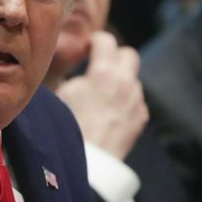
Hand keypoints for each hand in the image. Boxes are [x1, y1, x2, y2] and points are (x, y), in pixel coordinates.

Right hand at [55, 31, 148, 159]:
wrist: (87, 162)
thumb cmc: (68, 127)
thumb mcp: (60, 94)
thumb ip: (71, 74)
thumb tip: (73, 66)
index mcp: (104, 72)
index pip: (106, 40)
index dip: (94, 42)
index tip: (87, 50)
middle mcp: (125, 83)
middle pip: (129, 54)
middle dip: (115, 56)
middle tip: (100, 66)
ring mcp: (136, 101)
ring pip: (133, 79)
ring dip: (120, 81)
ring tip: (102, 96)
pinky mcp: (141, 118)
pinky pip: (135, 101)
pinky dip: (125, 102)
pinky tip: (110, 114)